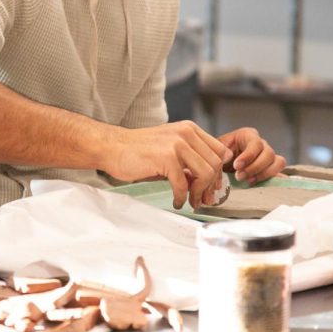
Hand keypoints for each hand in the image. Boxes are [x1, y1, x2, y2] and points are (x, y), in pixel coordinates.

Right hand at [106, 120, 233, 209]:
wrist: (113, 148)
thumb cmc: (139, 151)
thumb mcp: (170, 148)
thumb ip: (190, 159)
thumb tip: (209, 182)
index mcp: (189, 129)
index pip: (219, 151)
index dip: (219, 172)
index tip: (212, 187)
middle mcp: (186, 133)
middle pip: (215, 164)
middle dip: (211, 186)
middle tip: (203, 200)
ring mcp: (177, 144)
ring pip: (205, 173)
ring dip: (199, 193)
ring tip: (190, 201)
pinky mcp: (166, 157)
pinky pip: (183, 183)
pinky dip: (182, 197)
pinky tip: (177, 201)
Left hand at [217, 127, 285, 184]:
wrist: (220, 163)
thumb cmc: (219, 154)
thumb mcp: (217, 151)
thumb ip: (222, 154)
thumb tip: (231, 159)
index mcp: (248, 135)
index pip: (255, 143)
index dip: (248, 156)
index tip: (237, 166)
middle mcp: (261, 144)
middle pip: (269, 154)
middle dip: (254, 168)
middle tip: (240, 176)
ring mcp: (268, 156)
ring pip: (278, 162)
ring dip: (264, 174)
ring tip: (248, 181)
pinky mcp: (271, 169)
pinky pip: (280, 173)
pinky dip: (274, 179)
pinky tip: (262, 184)